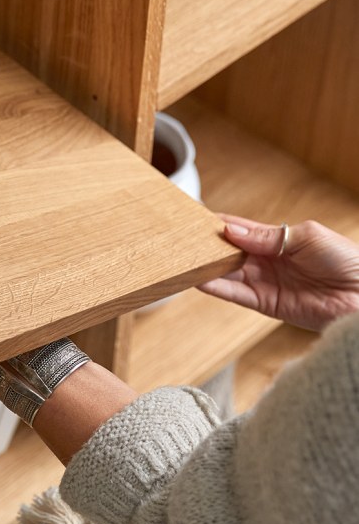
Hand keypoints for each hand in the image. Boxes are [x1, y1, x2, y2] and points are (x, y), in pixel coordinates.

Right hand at [198, 215, 358, 330]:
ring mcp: (264, 282)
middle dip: (207, 246)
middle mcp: (267, 260)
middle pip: (228, 251)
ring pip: (226, 272)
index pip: (240, 229)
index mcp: (278, 239)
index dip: (218, 224)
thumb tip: (231, 231)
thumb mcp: (307, 237)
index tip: (195, 219)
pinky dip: (215, 287)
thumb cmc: (347, 261)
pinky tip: (197, 279)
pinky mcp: (265, 303)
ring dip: (206, 266)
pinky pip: (234, 294)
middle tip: (182, 239)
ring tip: (183, 259)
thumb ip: (268, 236)